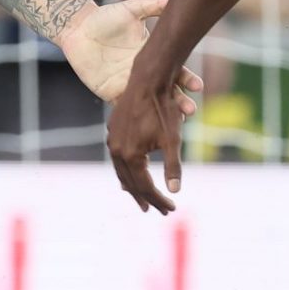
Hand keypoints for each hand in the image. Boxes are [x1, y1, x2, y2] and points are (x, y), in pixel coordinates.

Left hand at [57, 0, 203, 114]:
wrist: (78, 28)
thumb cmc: (105, 17)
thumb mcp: (131, 10)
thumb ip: (152, 7)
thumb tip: (172, 0)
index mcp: (152, 55)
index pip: (175, 70)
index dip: (187, 79)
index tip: (198, 86)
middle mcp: (143, 73)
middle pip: (166, 91)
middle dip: (179, 102)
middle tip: (190, 110)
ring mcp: (128, 85)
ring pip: (150, 103)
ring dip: (161, 113)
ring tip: (174, 121)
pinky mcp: (111, 93)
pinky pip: (126, 107)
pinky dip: (137, 115)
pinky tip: (146, 123)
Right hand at [106, 79, 185, 214]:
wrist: (147, 79)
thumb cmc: (163, 108)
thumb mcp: (173, 139)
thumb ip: (173, 166)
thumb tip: (176, 190)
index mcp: (131, 155)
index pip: (146, 186)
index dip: (159, 199)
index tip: (171, 209)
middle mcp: (116, 150)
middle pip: (131, 183)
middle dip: (145, 197)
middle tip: (157, 210)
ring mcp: (112, 140)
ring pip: (121, 170)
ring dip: (133, 185)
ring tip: (143, 196)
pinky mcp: (112, 130)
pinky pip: (118, 157)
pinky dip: (127, 168)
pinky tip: (133, 170)